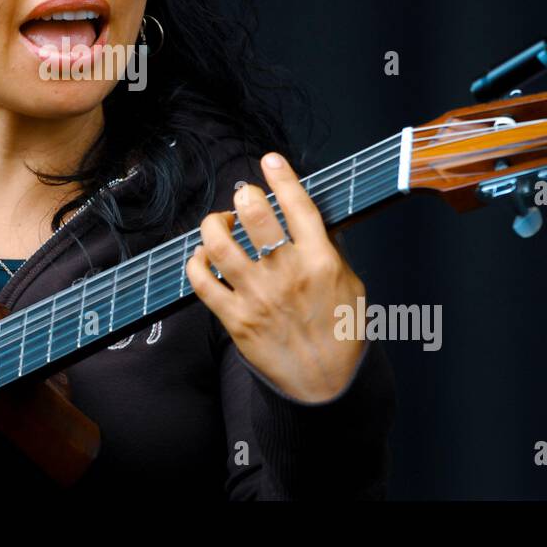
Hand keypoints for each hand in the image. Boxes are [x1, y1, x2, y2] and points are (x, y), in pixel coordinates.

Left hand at [185, 152, 366, 402]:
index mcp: (320, 261)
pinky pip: (201, 281)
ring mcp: (257, 296)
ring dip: (214, 224)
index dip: (281, 176)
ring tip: (221, 224)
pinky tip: (203, 257)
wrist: (327, 386)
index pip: (298, 205)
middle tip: (244, 199)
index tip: (269, 160)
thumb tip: (307, 215)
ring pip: (220, 243)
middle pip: (255, 216)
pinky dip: (196, 261)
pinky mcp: (235, 319)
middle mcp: (287, 274)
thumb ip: (329, 249)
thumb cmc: (341, 332)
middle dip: (244, 197)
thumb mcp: (351, 285)